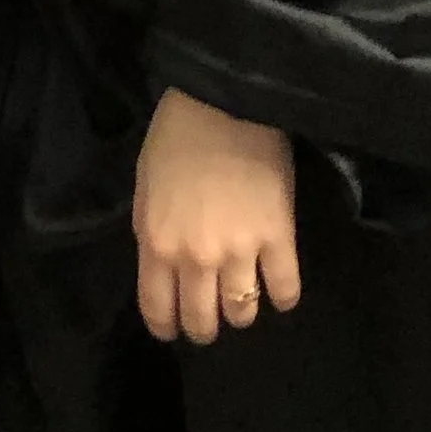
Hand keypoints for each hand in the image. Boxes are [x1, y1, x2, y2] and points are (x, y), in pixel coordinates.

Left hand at [132, 89, 300, 342]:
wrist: (223, 102)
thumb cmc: (175, 138)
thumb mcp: (145, 189)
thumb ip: (152, 234)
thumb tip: (164, 267)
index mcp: (157, 245)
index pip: (159, 310)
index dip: (168, 328)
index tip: (175, 330)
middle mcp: (196, 258)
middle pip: (203, 320)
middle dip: (205, 328)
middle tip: (211, 320)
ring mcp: (240, 251)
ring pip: (242, 312)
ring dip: (241, 313)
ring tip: (244, 300)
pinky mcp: (279, 237)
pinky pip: (285, 289)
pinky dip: (282, 298)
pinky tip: (278, 292)